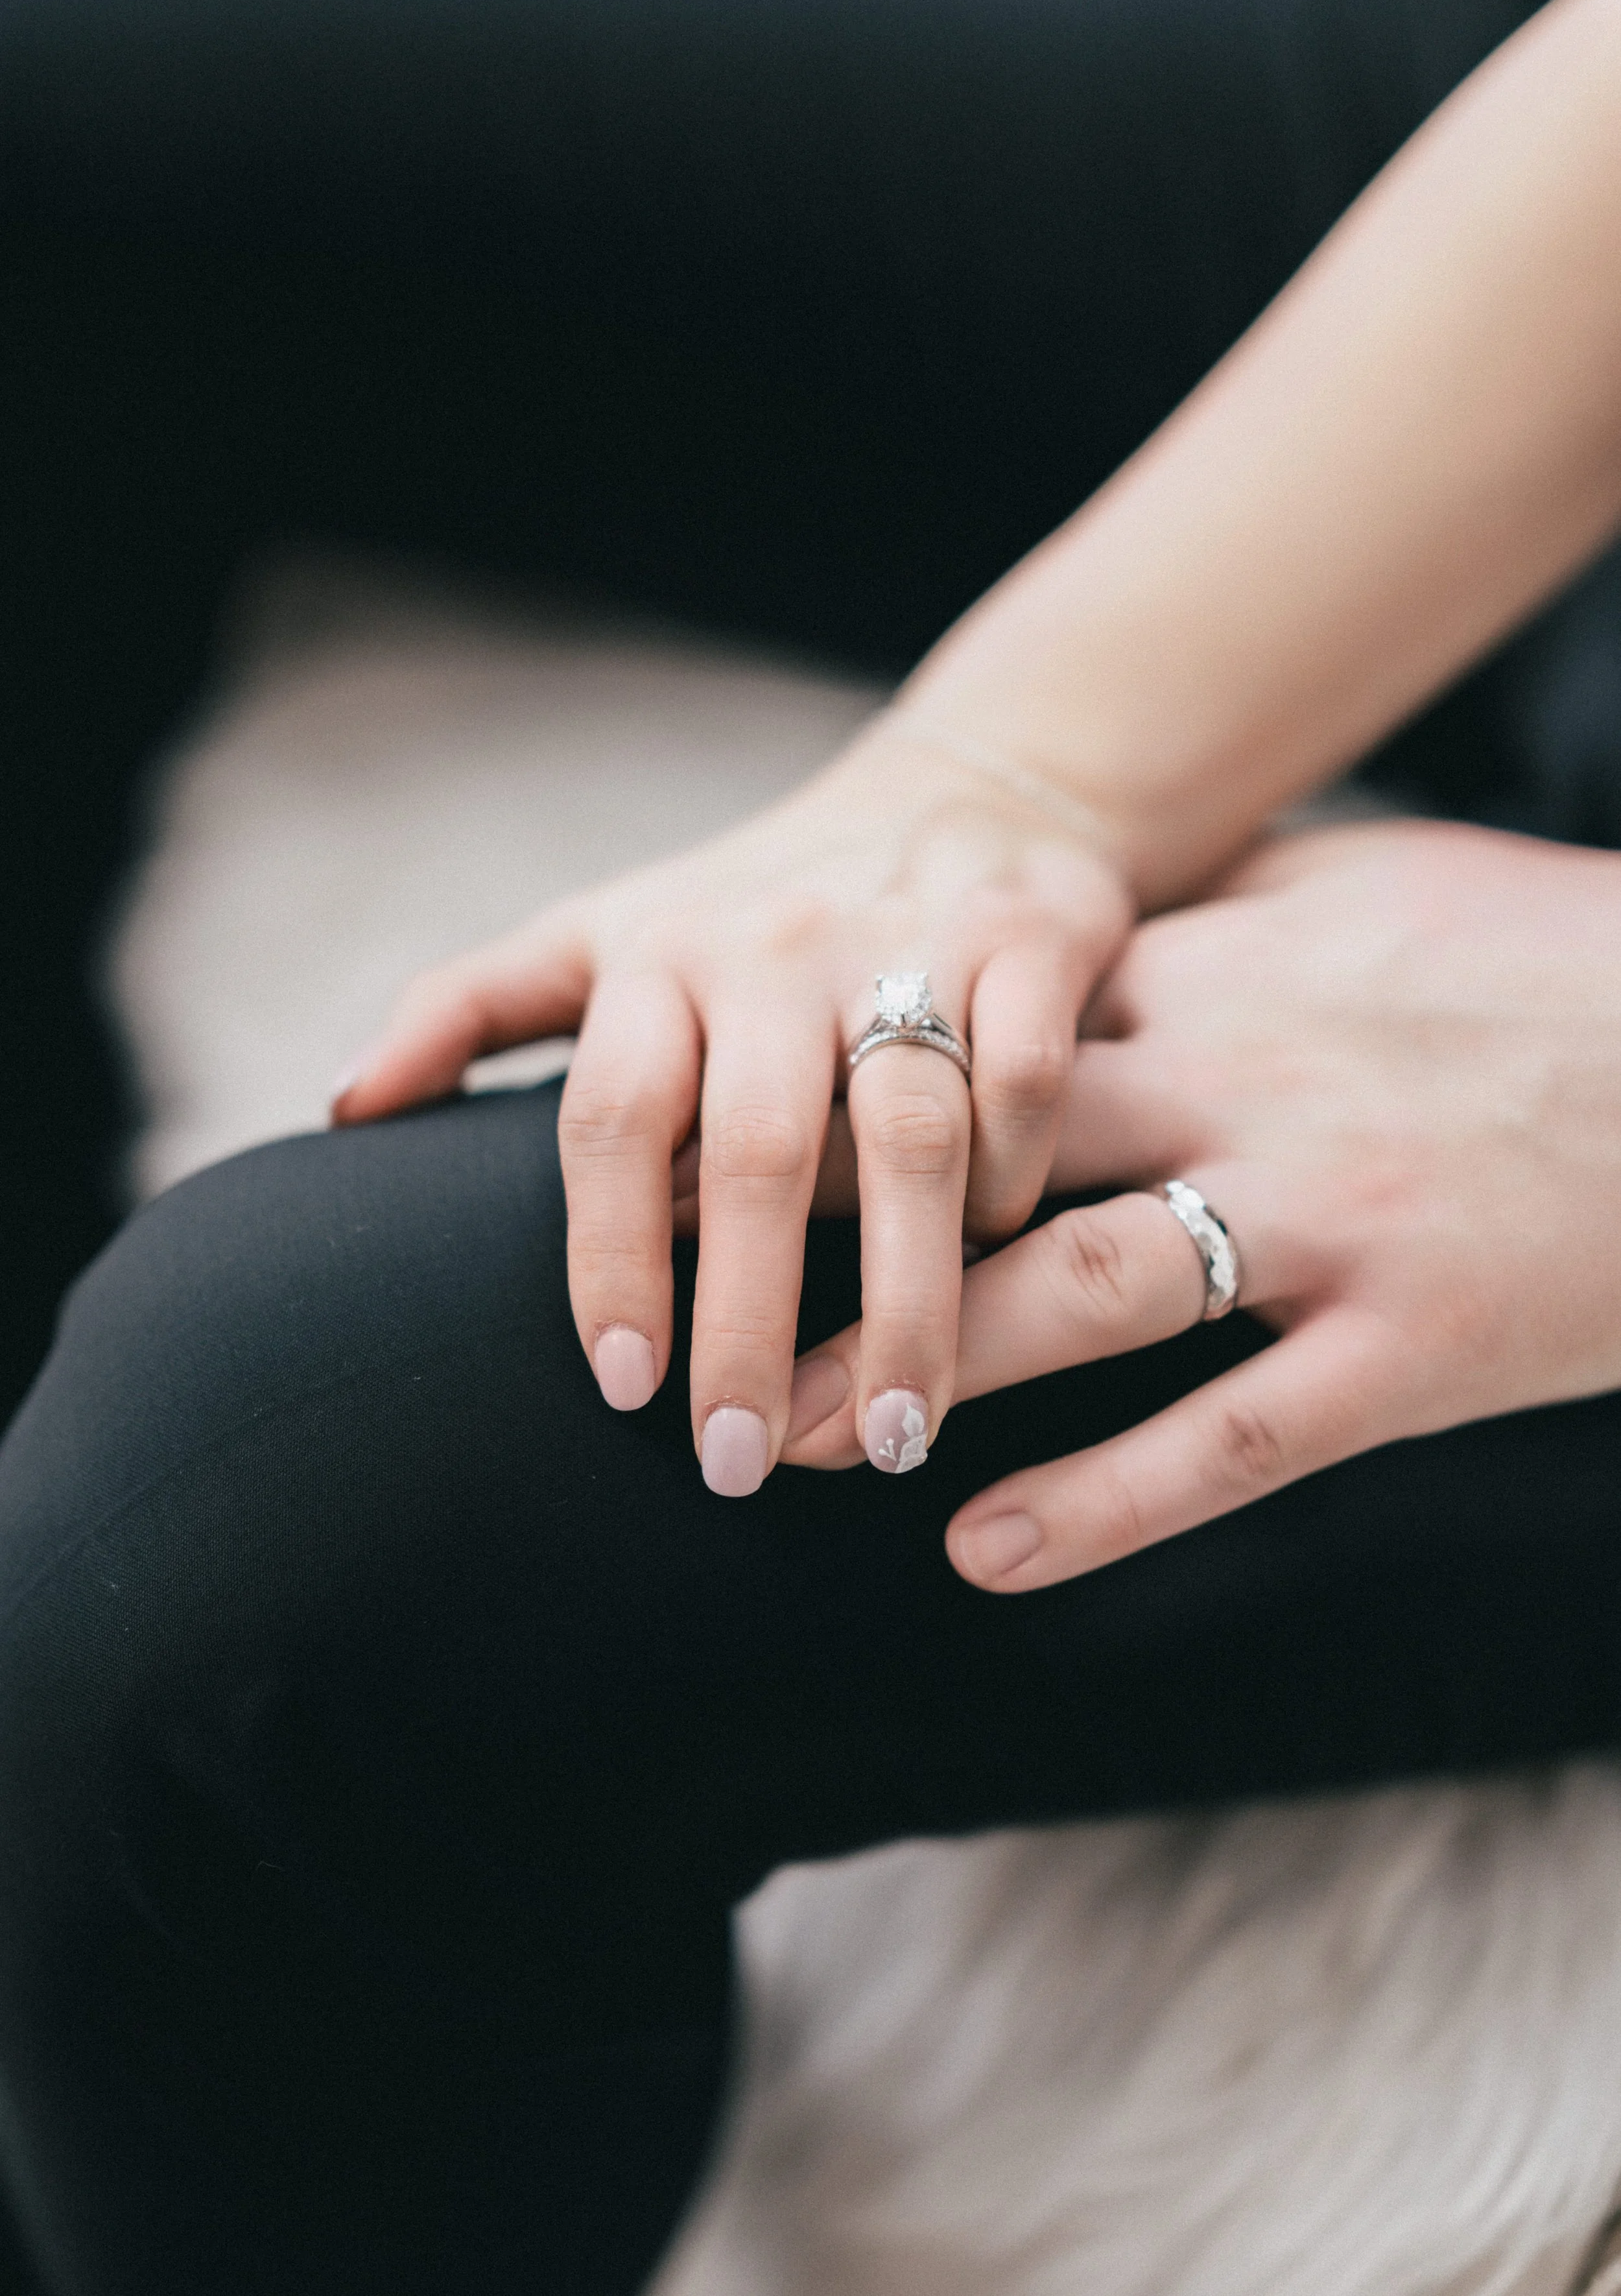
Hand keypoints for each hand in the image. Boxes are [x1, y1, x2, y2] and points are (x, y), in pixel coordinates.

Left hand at [332, 722, 1130, 1493]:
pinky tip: (995, 1265)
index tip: (621, 1390)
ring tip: (895, 1437)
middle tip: (737, 1462)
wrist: (959, 783)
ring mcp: (909, 939)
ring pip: (908, 1132)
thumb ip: (471, 1008)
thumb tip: (346, 1109)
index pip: (613, 1121)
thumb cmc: (754, 899)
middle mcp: (776, 948)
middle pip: (760, 1153)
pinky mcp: (1031, 936)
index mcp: (659, 957)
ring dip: (905, 1298)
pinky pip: (1023, 1077)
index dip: (608, 1258)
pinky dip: (1013, 1173)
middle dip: (746, 1320)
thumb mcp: (601, 929)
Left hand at [785, 819, 1620, 1588]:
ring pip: (1076, 1302)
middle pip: (980, 1163)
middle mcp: (1246, 1088)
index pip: (973, 1027)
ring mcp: (1327, 1223)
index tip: (704, 1130)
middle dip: (816, 1241)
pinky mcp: (1413, 1349)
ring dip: (910, 1376)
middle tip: (675, 1313)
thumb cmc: (1547, 962)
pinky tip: (982, 1557)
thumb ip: (1214, 899)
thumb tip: (1084, 904)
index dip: (826, 1083)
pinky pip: (1230, 1439)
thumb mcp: (1369, 886)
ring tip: (777, 1446)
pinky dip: (1101, 1503)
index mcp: (1221, 972)